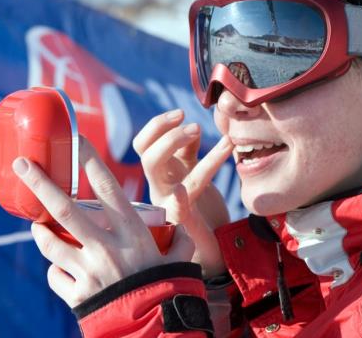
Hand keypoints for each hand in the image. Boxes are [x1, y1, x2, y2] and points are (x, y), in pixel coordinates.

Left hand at [12, 137, 194, 307]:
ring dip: (40, 231)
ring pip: (50, 242)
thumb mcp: (182, 253)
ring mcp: (89, 271)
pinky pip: (55, 275)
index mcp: (132, 232)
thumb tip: (180, 191)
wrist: (157, 330)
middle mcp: (107, 247)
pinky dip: (56, 269)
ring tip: (38, 226)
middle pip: (65, 209)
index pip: (108, 187)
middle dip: (39, 183)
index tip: (74, 139)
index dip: (89, 161)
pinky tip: (63, 268)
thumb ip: (179, 224)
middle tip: (20, 164)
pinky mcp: (78, 294)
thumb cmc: (170, 287)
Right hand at [132, 109, 233, 276]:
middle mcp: (161, 186)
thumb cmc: (205, 208)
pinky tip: (182, 192)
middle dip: (163, 130)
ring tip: (200, 131)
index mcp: (164, 173)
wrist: (217, 247)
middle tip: (193, 124)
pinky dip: (177, 200)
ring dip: (173, 144)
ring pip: (154, 168)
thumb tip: (192, 126)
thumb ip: (189, 151)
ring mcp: (168, 203)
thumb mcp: (194, 171)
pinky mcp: (183, 223)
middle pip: (146, 153)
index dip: (157, 125)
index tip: (181, 113)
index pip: (144, 143)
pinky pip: (175, 210)